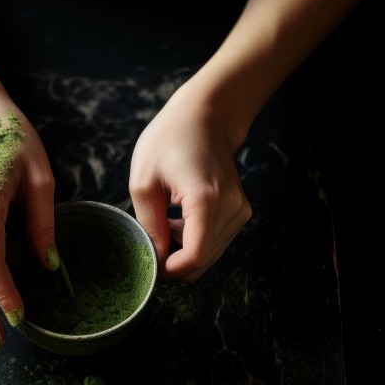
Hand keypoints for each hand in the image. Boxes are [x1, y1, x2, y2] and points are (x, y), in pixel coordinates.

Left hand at [129, 87, 251, 282]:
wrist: (205, 115)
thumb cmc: (169, 140)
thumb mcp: (144, 181)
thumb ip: (149, 225)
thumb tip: (155, 259)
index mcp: (206, 200)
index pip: (195, 257)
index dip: (170, 268)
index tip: (149, 260)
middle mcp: (231, 209)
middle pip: (203, 261)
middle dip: (174, 260)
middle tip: (151, 238)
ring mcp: (240, 211)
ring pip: (209, 255)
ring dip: (183, 249)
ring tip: (164, 222)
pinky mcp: (240, 211)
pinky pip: (215, 242)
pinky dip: (194, 240)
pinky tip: (178, 220)